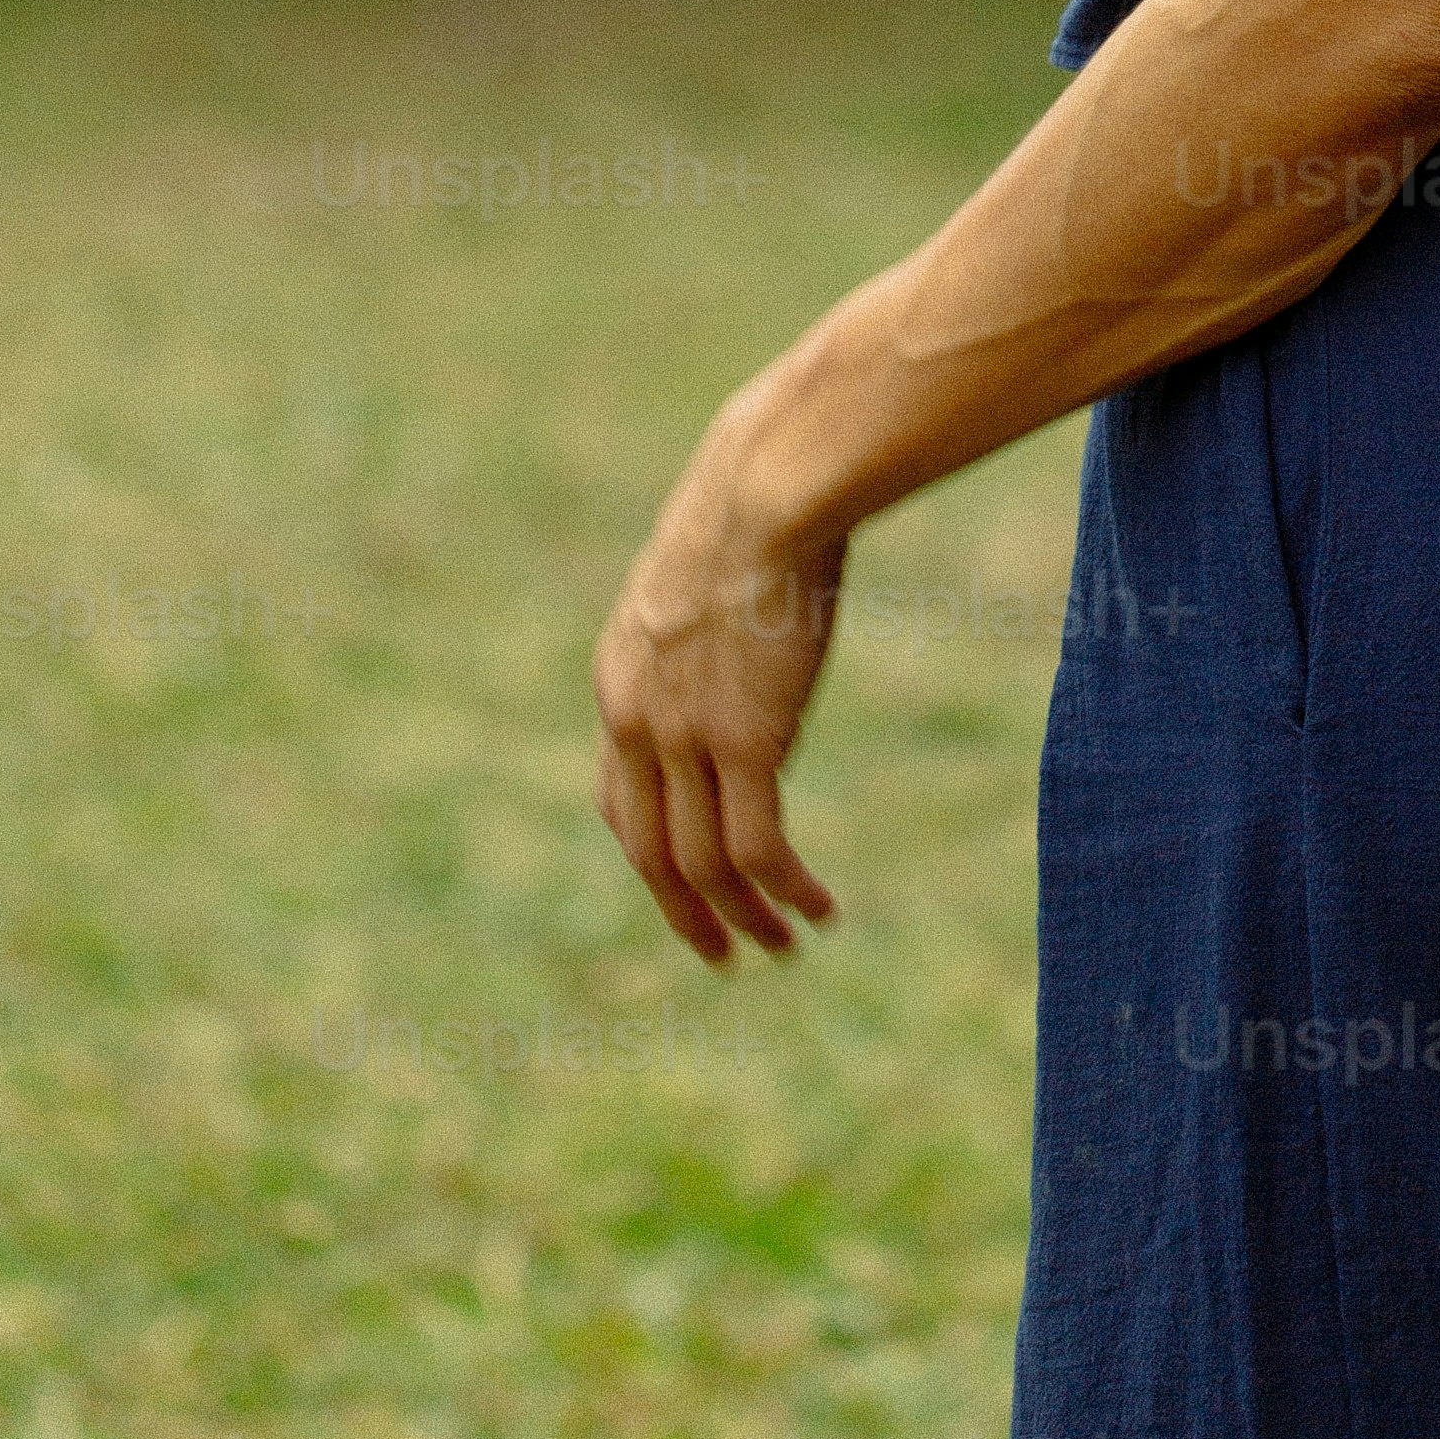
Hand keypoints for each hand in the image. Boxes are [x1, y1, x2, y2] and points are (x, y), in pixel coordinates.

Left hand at [592, 437, 844, 964]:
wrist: (768, 485)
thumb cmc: (756, 501)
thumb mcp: (705, 574)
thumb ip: (708, 631)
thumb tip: (750, 642)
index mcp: (619, 679)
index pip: (620, 800)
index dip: (653, 854)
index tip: (687, 884)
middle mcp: (635, 720)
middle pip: (649, 852)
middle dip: (685, 914)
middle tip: (722, 953)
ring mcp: (684, 737)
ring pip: (702, 866)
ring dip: (743, 918)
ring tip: (782, 947)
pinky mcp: (744, 742)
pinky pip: (758, 848)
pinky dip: (786, 892)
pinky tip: (820, 910)